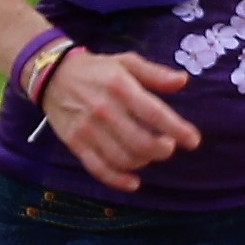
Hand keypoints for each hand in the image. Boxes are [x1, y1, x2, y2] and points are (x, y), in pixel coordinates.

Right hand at [40, 47, 200, 192]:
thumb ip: (155, 73)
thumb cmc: (97, 69)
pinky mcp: (75, 144)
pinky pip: (99, 169)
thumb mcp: (126, 62)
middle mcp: (105, 110)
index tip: (193, 141)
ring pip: (123, 158)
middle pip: (141, 142)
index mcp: (121, 87)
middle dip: (162, 150)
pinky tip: (134, 182)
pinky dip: (118, 181)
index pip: (155, 114)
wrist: (52, 75)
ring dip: (144, 162)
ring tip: (150, 153)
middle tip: (168, 146)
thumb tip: (183, 81)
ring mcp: (88, 129)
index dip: (178, 130)